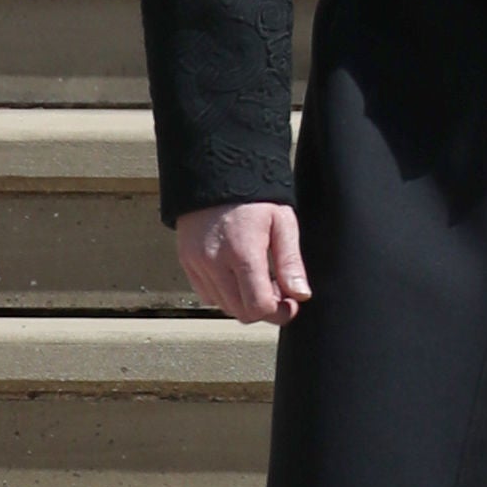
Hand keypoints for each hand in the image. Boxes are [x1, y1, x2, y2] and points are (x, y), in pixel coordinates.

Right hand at [177, 202, 308, 324]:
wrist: (216, 173)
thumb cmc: (253, 196)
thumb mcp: (282, 223)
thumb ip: (290, 263)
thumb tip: (300, 295)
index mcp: (242, 253)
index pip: (258, 307)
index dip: (279, 312)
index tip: (291, 303)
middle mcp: (214, 263)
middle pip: (240, 312)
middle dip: (263, 309)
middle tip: (278, 291)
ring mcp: (196, 264)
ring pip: (222, 306)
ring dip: (244, 302)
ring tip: (259, 280)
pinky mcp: (186, 262)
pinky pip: (206, 294)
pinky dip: (224, 294)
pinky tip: (237, 275)